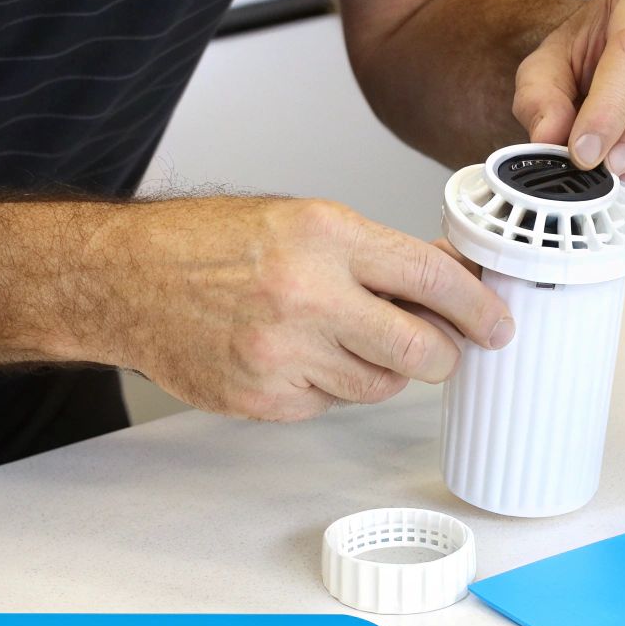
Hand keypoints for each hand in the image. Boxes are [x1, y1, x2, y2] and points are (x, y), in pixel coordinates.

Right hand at [107, 197, 513, 420]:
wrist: (126, 280)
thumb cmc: (208, 244)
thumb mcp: (303, 221)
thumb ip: (378, 254)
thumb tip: (449, 277)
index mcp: (325, 236)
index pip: (432, 277)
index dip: (478, 307)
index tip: (498, 324)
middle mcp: (306, 295)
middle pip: (420, 350)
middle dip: (442, 354)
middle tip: (440, 348)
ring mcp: (283, 353)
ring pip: (380, 385)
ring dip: (379, 368)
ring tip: (339, 337)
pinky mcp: (264, 398)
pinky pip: (330, 403)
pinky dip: (328, 386)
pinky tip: (296, 355)